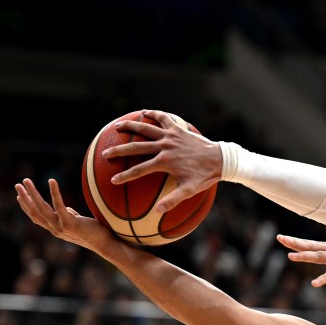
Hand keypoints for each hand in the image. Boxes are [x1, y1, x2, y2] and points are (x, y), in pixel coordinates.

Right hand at [15, 178, 111, 250]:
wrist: (105, 244)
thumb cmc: (94, 232)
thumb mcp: (77, 223)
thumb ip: (69, 216)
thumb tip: (65, 209)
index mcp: (55, 229)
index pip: (36, 217)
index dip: (26, 207)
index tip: (19, 195)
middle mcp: (55, 229)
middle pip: (34, 212)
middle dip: (25, 197)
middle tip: (18, 184)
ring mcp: (61, 227)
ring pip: (41, 208)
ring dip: (32, 193)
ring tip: (26, 181)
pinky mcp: (70, 224)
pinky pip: (59, 205)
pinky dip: (54, 192)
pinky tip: (51, 180)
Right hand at [103, 109, 221, 213]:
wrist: (220, 159)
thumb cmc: (205, 176)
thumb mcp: (190, 190)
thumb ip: (173, 200)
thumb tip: (157, 211)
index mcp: (165, 162)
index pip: (139, 171)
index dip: (125, 176)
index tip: (112, 180)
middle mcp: (165, 147)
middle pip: (135, 148)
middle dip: (118, 151)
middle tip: (104, 154)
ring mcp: (171, 136)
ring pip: (145, 129)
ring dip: (129, 127)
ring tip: (116, 127)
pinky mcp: (178, 129)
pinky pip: (163, 118)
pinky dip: (153, 114)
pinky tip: (144, 112)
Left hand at [278, 234, 325, 288]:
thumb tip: (320, 260)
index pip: (311, 244)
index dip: (296, 241)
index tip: (282, 238)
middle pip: (312, 246)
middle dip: (296, 243)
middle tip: (280, 238)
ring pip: (320, 257)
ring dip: (306, 256)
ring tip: (291, 256)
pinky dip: (324, 278)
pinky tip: (315, 283)